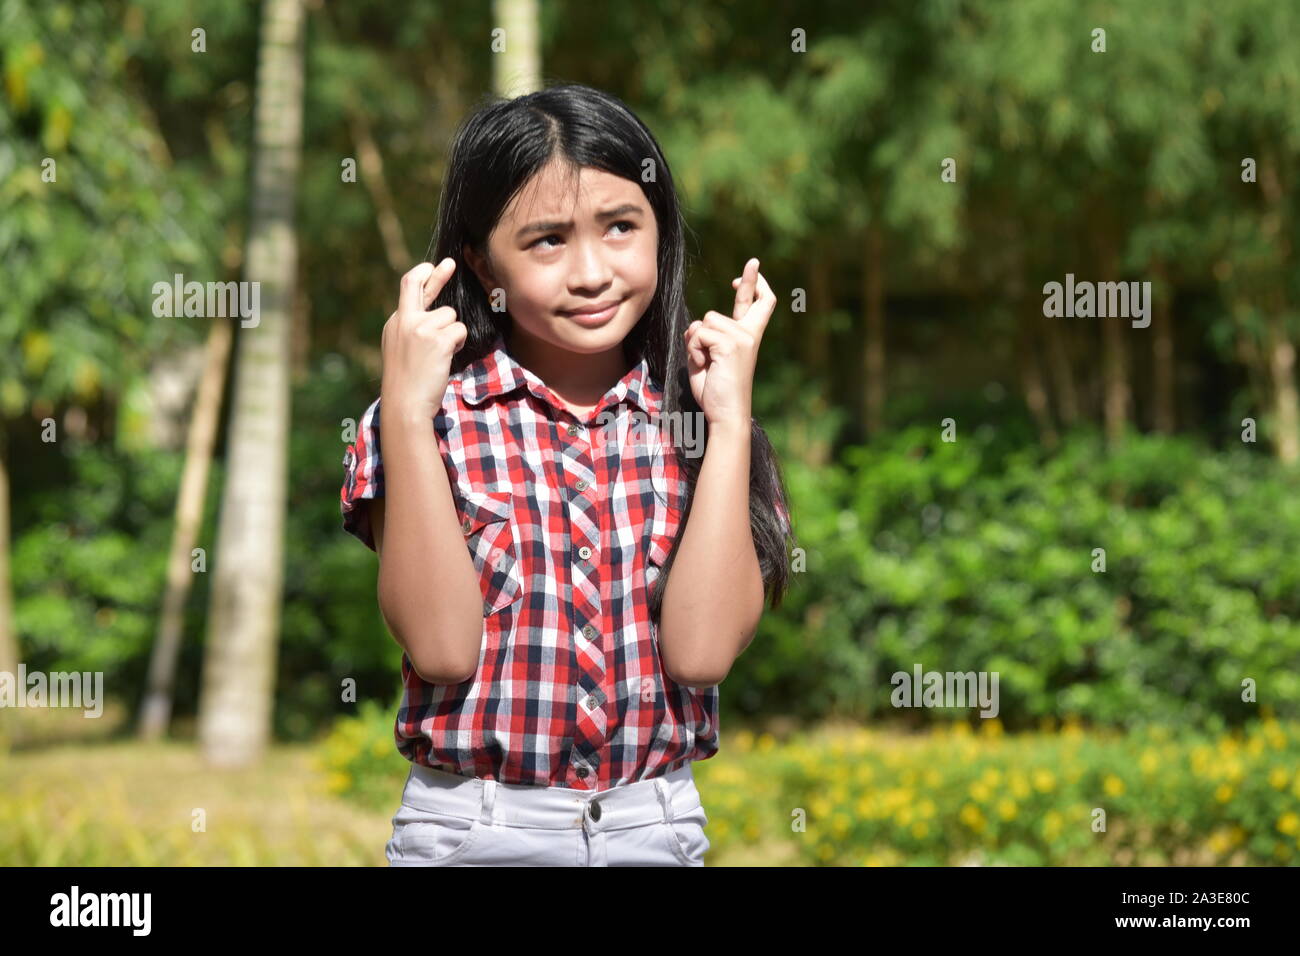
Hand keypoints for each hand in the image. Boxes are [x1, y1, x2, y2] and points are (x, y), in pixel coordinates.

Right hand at [380, 258, 466, 420]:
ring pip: (450, 315)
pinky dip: (458, 342)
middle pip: (419, 285)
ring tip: (440, 354)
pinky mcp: (438, 339)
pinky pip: (459, 330)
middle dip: (438, 273)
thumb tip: (434, 314)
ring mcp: (420, 328)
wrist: (405, 403)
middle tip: (450, 264)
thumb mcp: (401, 348)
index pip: (407, 289)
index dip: (422, 276)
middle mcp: (405, 320)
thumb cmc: (407, 382)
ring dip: (453, 332)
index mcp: (395, 322)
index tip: (431, 266)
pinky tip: (447, 357)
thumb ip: (412, 328)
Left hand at [683, 257, 775, 428]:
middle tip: (754, 261)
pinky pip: (699, 334)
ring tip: (706, 363)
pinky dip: (694, 349)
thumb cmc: (715, 391)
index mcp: (747, 338)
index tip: (749, 271)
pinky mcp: (731, 344)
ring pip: (706, 321)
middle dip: (749, 278)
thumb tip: (697, 326)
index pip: (758, 306)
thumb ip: (704, 339)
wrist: (725, 413)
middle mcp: (749, 334)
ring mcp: (742, 338)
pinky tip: (705, 365)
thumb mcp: (707, 359)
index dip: (753, 285)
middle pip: (747, 300)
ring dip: (696, 341)